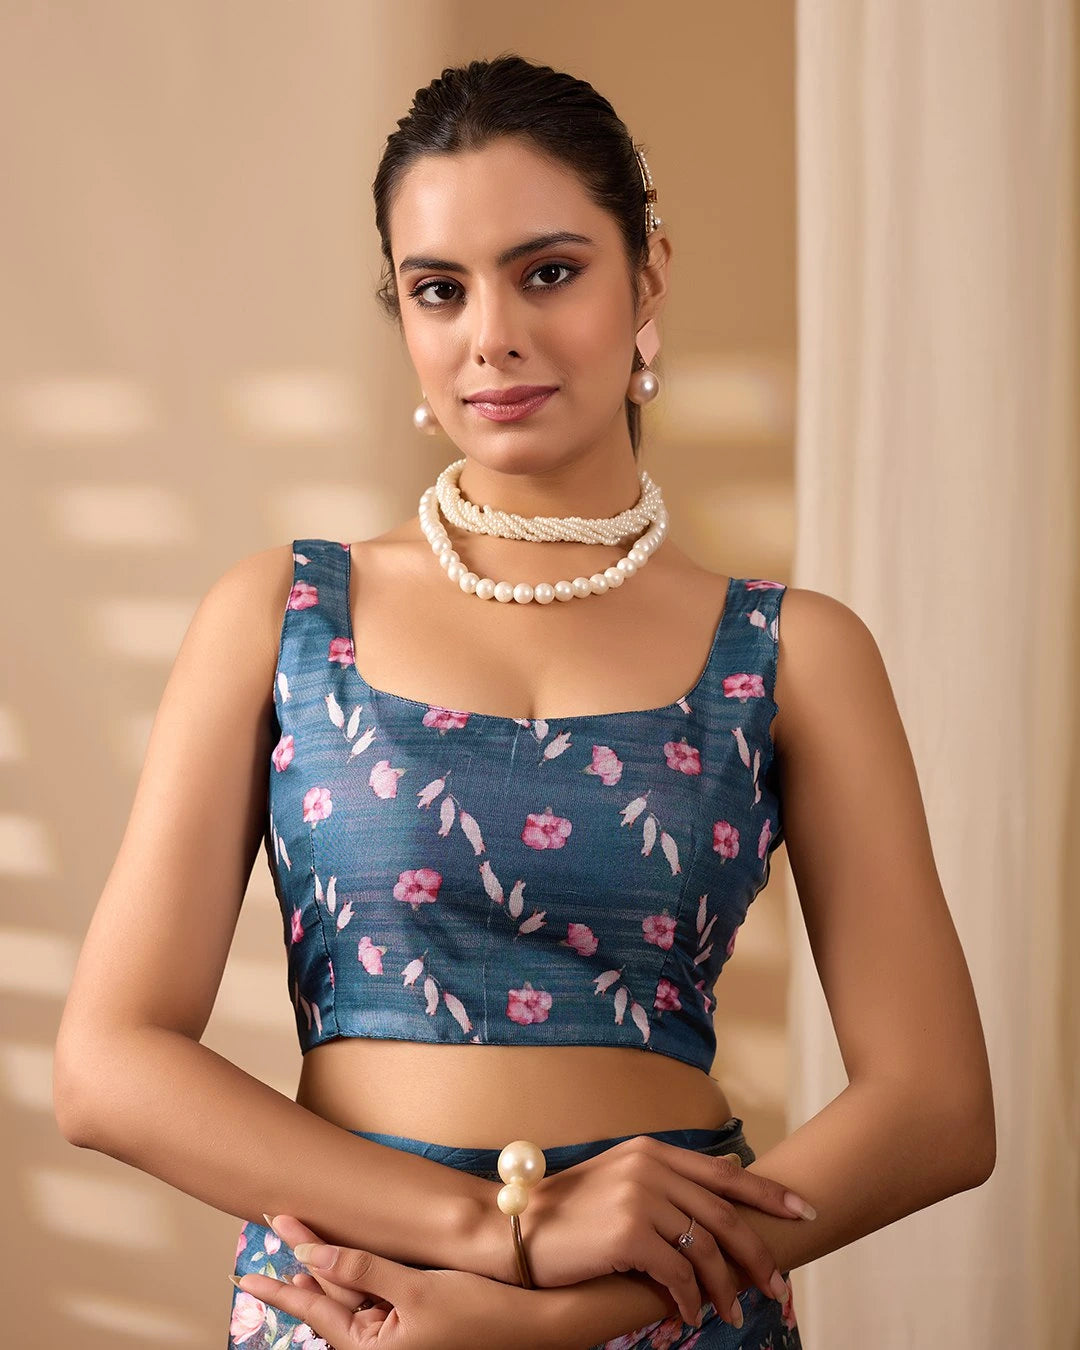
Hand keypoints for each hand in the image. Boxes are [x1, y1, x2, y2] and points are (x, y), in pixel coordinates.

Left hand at [235, 1213, 542, 1349]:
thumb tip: (311, 1254)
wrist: (537, 1328)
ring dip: (323, 1271)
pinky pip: (370, 1302)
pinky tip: (339, 1264)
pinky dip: (353, 1278)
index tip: (274, 1221)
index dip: (292, 1256)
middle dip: (296, 1269)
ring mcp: (394, 1341)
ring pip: (347, 1300)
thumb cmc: (481, 1313)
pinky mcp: (412, 1329)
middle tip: (270, 1230)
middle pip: (326, 1301)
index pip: (317, 1297)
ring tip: (293, 1246)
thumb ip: (362, 1270)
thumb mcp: (417, 1288)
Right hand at [522, 1136, 803, 1328]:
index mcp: (654, 1151)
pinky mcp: (628, 1232)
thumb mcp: (624, 1178)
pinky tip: (690, 1315)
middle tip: (779, 1287)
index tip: (805, 1212)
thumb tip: (727, 1179)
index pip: (725, 1175)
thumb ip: (670, 1179)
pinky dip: (691, 1299)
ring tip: (732, 1315)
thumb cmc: (572, 1211)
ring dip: (725, 1289)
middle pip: (724, 1216)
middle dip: (758, 1255)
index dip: (769, 1195)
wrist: (518, 1229)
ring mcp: (640, 1197)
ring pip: (706, 1250)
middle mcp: (651, 1167)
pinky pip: (677, 1274)